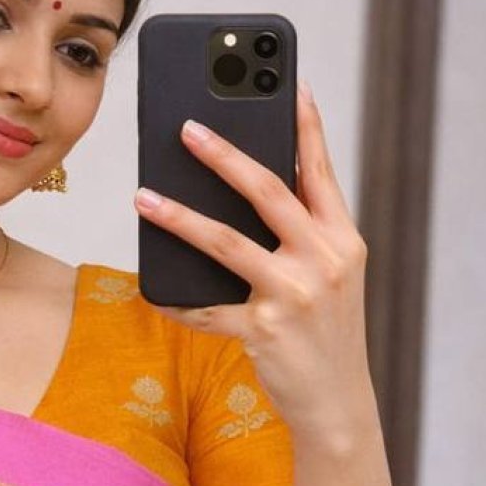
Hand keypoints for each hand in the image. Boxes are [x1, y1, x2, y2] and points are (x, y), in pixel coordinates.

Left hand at [134, 81, 376, 443]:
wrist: (338, 403)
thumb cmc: (326, 333)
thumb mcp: (332, 277)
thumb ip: (304, 234)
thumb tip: (253, 187)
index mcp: (343, 239)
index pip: (320, 170)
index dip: (304, 124)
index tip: (288, 82)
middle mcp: (324, 260)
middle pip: (267, 191)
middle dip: (223, 154)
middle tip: (185, 127)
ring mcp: (293, 295)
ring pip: (225, 242)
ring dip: (178, 216)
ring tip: (142, 196)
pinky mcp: (262, 331)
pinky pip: (206, 308)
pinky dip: (177, 299)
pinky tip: (154, 287)